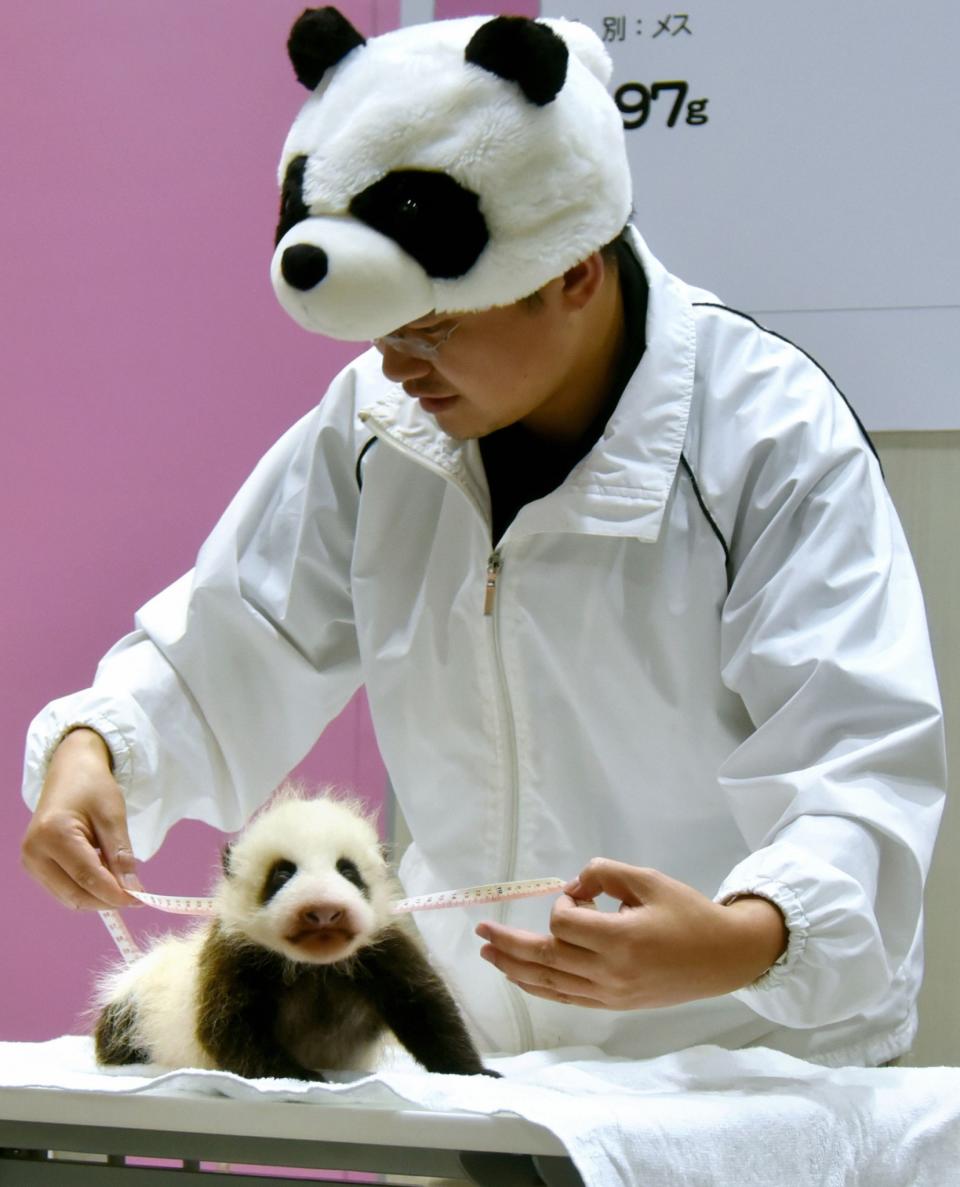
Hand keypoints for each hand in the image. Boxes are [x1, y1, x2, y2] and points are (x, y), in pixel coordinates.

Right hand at [21, 728, 142, 909]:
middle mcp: (34, 852)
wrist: (70, 771)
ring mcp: (30, 861)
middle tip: (135, 894)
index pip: (87, 878)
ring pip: (68, 897)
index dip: (115, 894)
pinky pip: (63, 889)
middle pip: (75, 894)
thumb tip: (133, 891)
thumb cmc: (93, 787)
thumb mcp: (113, 816)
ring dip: (97, 896)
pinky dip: (86, 889)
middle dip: (106, 900)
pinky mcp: (34, 866)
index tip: (141, 900)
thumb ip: (121, 855)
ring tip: (120, 879)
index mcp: (53, 834)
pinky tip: (104, 875)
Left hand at [475, 858, 787, 1009]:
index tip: (584, 894)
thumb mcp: (648, 880)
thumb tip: (572, 886)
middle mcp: (610, 973)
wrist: (723, 958)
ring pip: (549, 984)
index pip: (564, 924)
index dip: (564, 903)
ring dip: (514, 968)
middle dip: (508, 945)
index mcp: (620, 941)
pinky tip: (521, 977)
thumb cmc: (688, 913)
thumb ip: (604, 874)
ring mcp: (610, 994)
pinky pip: (566, 998)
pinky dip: (539, 987)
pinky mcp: (613, 1004)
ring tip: (488, 955)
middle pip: (545, 959)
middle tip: (480, 931)